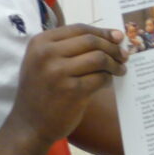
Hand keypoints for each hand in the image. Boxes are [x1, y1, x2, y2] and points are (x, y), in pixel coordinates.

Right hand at [8, 25, 126, 146]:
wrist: (29, 125)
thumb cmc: (42, 90)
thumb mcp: (43, 61)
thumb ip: (68, 47)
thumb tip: (110, 36)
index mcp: (40, 42)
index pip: (79, 29)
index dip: (102, 32)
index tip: (118, 37)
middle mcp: (47, 54)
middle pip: (91, 41)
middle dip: (112, 47)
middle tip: (123, 55)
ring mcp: (58, 72)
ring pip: (99, 58)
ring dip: (114, 63)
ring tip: (120, 69)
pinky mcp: (72, 91)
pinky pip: (100, 78)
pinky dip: (108, 79)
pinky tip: (108, 82)